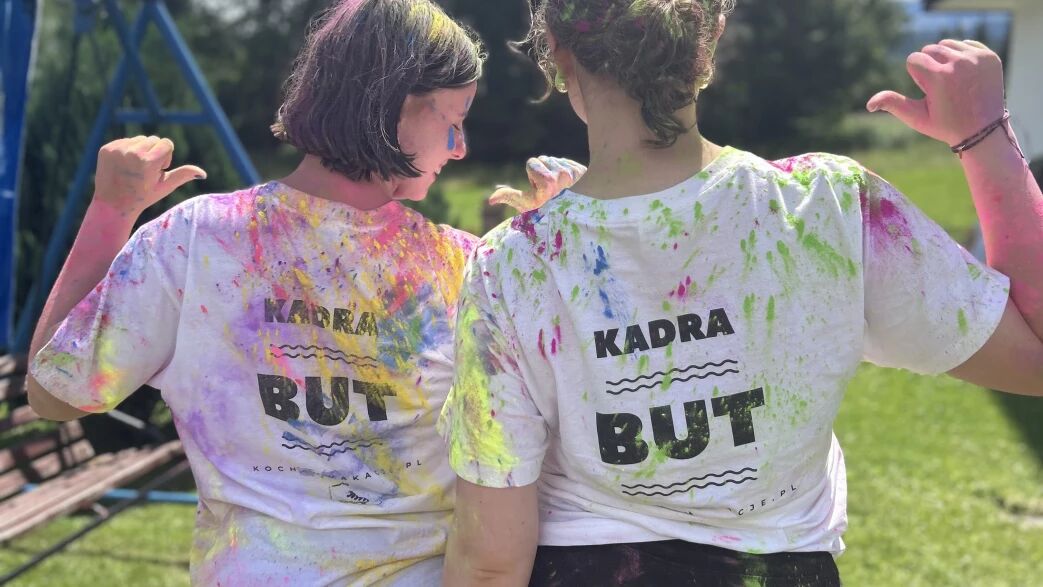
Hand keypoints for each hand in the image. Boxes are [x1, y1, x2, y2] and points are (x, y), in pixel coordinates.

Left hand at [92, 136, 206, 215]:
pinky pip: (125, 141)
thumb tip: (203, 173)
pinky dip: (127, 151)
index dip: (165, 157)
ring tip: (134, 169)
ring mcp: (117, 149)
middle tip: (145, 172)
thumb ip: (183, 175)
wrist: (112, 205)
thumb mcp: (165, 187)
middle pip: (153, 139)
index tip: (158, 170)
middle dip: (153, 152)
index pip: (166, 143)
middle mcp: (132, 152)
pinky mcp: (107, 148)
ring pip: (139, 139)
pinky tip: (124, 167)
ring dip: (141, 150)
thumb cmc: (142, 197)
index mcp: (148, 161)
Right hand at [489, 156, 586, 211]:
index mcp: (543, 189)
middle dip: (540, 172)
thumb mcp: (526, 207)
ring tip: (558, 187)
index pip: (531, 164)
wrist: (576, 216)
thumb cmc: (546, 212)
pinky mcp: (580, 171)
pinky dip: (563, 170)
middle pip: (540, 160)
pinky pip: (565, 162)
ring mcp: (570, 175)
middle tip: (548, 190)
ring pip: (552, 160)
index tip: (541, 183)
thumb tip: (491, 199)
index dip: (534, 174)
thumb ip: (509, 197)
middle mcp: (558, 181)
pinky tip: (568, 184)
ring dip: (551, 170)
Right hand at [867, 40, 1005, 146]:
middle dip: (930, 65)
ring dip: (945, 59)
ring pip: (947, 44)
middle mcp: (959, 64)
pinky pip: (967, 44)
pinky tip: (966, 75)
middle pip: (930, 49)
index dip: (917, 76)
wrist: (983, 130)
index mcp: (939, 77)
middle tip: (942, 88)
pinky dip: (963, 56)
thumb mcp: (916, 118)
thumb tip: (869, 104)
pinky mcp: (990, 57)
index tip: (929, 91)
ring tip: (952, 80)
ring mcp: (977, 59)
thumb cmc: (945, 126)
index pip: (914, 58)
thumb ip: (893, 104)